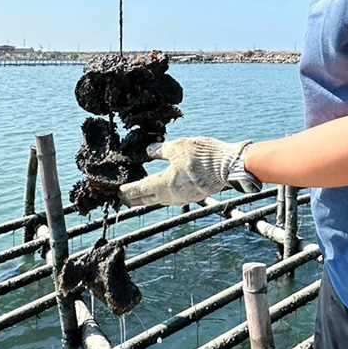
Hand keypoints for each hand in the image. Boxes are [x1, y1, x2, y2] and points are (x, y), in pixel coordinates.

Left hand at [118, 137, 250, 206]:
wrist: (230, 167)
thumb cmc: (204, 156)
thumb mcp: (179, 147)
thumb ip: (161, 150)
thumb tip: (148, 151)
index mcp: (164, 184)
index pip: (139, 190)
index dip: (126, 191)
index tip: (117, 192)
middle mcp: (171, 196)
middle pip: (147, 200)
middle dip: (134, 199)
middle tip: (123, 198)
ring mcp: (183, 198)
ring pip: (159, 200)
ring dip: (148, 198)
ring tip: (140, 195)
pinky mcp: (193, 196)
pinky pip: (172, 198)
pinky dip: (162, 195)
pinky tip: (163, 190)